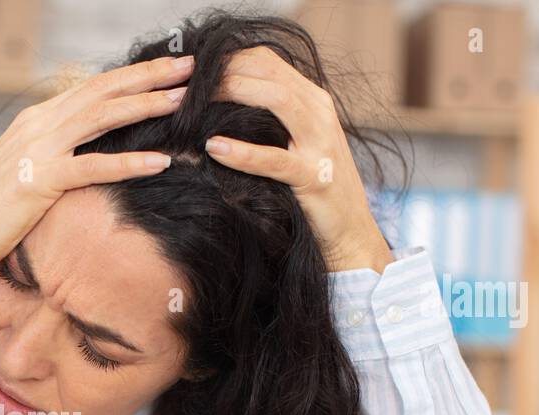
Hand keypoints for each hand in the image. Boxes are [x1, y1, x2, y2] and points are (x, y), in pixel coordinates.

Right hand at [0, 54, 193, 278]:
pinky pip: (94, 167)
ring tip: (182, 100)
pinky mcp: (41, 180)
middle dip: (148, 77)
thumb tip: (82, 155)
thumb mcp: (22, 171)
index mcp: (36, 120)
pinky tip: (161, 163)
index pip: (91, 89)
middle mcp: (38, 125)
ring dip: (146, 106)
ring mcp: (38, 150)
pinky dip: (130, 163)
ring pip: (102, 118)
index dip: (131, 77)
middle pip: (103, 91)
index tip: (165, 70)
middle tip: (189, 67)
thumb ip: (52, 155)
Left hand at [203, 47, 392, 273]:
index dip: (229, 59)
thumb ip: (269, 120)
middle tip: (188, 84)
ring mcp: (320, 144)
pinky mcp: (313, 178)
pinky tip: (214, 148)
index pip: (268, 61)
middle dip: (226, 71)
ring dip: (234, 94)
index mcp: (313, 100)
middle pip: (270, 71)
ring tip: (197, 104)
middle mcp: (319, 113)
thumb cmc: (313, 188)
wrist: (351, 230)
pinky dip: (243, 152)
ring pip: (278, 101)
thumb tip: (220, 106)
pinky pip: (275, 159)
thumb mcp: (295, 143)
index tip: (195, 72)